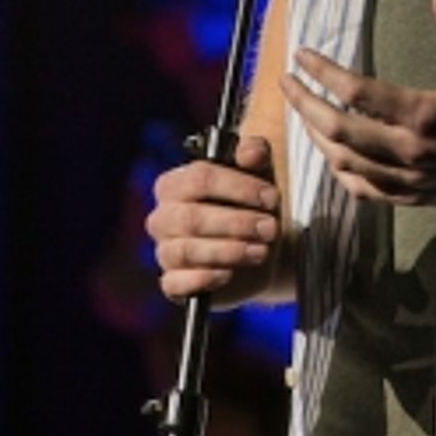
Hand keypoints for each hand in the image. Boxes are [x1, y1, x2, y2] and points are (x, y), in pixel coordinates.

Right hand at [145, 134, 283, 301]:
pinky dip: (203, 279)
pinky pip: (176, 283)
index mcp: (176, 184)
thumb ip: (254, 154)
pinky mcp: (173, 283)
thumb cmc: (251, 204)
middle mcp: (163, 217)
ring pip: (186, 250)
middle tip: (270, 228)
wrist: (260, 247)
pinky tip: (228, 273)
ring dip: (229, 251)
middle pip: (192, 217)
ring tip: (261, 251)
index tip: (271, 197)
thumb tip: (248, 152)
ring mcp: (165, 251)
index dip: (238, 187)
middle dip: (237, 223)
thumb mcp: (259, 173)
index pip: (200, 178)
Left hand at [281, 0, 435, 208]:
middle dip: (303, 104)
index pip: (357, 93)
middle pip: (337, 131)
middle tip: (284, 82)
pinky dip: (340, 173)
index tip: (302, 55)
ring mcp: (412, 182)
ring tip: (301, 113)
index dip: (322, 72)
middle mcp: (412, 154)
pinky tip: (332, 155)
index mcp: (428, 116)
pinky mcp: (416, 199)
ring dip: (315, 138)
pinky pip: (364, 192)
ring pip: (344, 165)